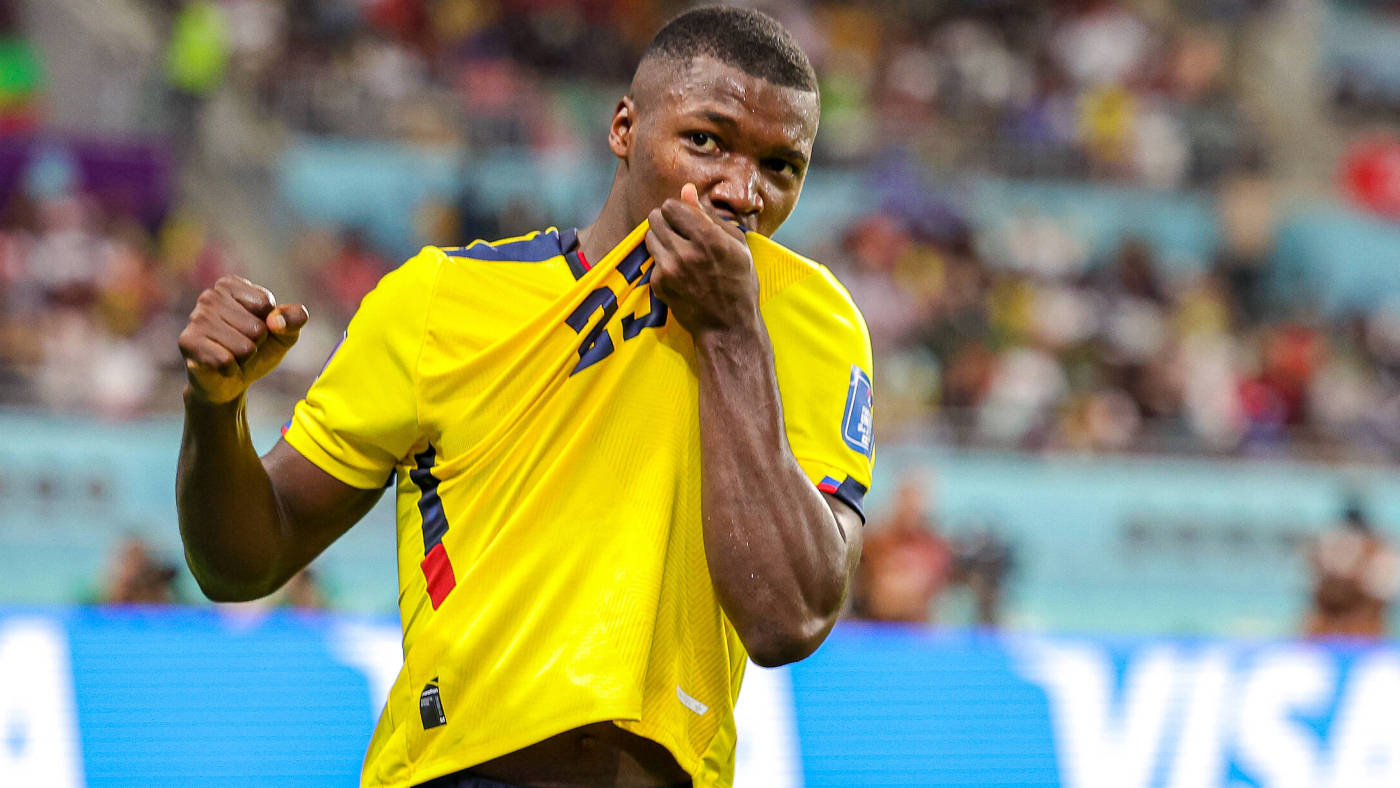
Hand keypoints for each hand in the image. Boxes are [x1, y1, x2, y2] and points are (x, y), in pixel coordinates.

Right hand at [178, 276, 308, 404]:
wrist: (232, 381)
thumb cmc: (258, 350)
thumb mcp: (285, 333)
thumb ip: (295, 318)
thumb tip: (276, 321)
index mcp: (231, 285)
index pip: (266, 305)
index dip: (269, 324)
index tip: (256, 328)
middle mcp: (210, 296)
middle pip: (258, 328)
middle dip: (256, 343)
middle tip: (241, 345)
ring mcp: (196, 318)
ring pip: (244, 347)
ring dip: (243, 357)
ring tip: (231, 354)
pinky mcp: (188, 342)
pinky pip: (226, 361)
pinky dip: (230, 369)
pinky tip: (220, 365)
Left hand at [646, 183, 759, 336]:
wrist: (728, 326)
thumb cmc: (739, 283)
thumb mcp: (736, 245)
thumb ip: (709, 215)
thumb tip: (686, 190)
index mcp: (708, 239)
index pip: (672, 206)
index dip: (679, 209)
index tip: (686, 218)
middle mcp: (685, 253)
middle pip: (655, 217)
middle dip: (666, 220)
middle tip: (680, 232)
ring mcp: (669, 270)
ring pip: (649, 236)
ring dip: (662, 238)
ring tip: (680, 251)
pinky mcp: (659, 284)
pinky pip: (652, 259)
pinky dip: (663, 261)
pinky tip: (680, 272)